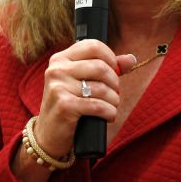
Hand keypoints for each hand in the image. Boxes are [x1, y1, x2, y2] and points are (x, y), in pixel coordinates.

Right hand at [34, 40, 136, 155]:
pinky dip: (109, 112)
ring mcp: (58, 87)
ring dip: (113, 100)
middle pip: (100, 67)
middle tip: (114, 93)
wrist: (49, 135)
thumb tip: (131, 59)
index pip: (93, 46)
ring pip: (101, 88)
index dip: (110, 57)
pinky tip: (108, 116)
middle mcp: (57, 69)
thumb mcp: (83, 82)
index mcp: (61, 59)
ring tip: (111, 107)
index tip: (114, 71)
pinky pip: (98, 105)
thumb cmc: (69, 105)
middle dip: (114, 83)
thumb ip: (107, 68)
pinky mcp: (64, 105)